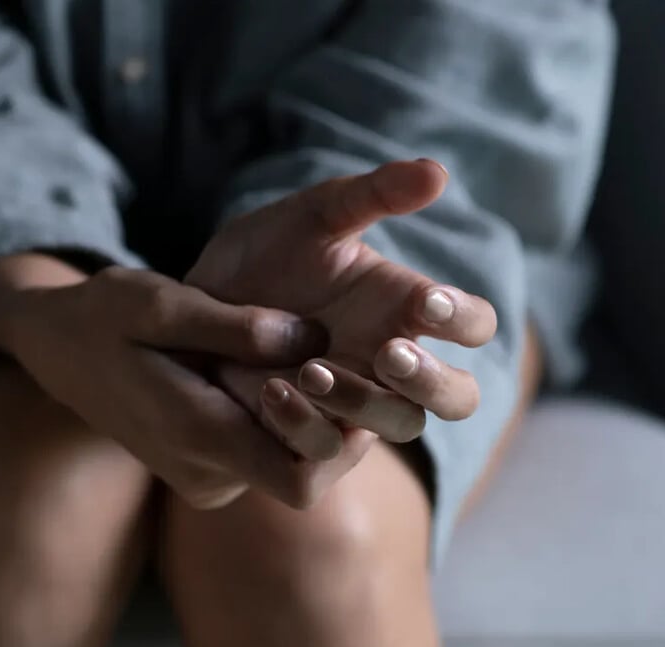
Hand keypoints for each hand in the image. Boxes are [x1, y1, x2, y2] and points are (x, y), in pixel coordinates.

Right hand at [0, 253, 366, 508]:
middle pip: (309, 474)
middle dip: (341, 422)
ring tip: (333, 360)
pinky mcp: (212, 469)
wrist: (58, 349)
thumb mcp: (158, 304)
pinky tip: (299, 371)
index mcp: (195, 437)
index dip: (341, 438)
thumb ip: (233, 325)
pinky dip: (293, 418)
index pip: (300, 479)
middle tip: (359, 362)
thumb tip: (310, 337)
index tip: (352, 379)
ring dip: (321, 418)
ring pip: (294, 464)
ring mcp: (209, 477)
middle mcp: (207, 474)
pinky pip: (270, 455)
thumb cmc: (103, 318)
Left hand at [188, 160, 496, 446]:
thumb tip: (435, 172)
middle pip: (458, 396)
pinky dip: (306, 428)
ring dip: (362, 401)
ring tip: (310, 368)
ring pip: (399, 426)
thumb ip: (371, 195)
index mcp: (405, 310)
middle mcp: (390, 366)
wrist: (191, 307)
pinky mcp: (306, 441)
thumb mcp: (310, 218)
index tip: (427, 301)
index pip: (473, 325)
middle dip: (432, 379)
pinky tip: (272, 391)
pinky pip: (326, 456)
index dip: (464, 318)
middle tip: (389, 352)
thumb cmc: (263, 260)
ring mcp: (354, 409)